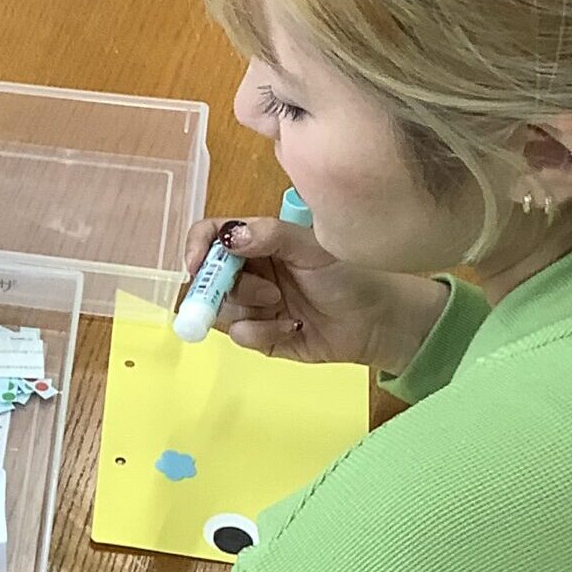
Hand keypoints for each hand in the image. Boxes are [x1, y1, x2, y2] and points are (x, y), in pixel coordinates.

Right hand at [183, 216, 450, 373]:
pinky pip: (238, 336)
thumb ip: (269, 234)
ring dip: (251, 311)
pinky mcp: (256, 337)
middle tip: (269, 293)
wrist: (376, 321)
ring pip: (219, 310)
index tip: (197, 266)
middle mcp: (245, 272)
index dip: (196, 249)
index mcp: (254, 243)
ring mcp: (249, 306)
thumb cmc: (346, 275)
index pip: (209, 237)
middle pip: (207, 279)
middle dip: (232, 288)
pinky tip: (292, 328)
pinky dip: (263, 333)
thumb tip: (227, 237)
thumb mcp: (312, 246)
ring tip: (284, 308)